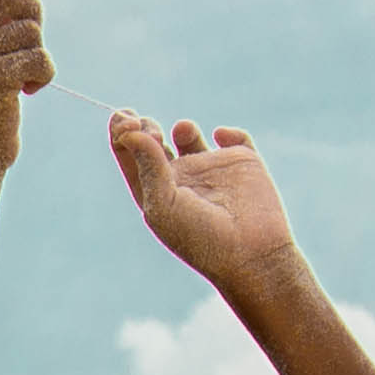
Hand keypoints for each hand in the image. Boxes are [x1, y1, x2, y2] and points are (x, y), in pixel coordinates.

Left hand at [109, 113, 301, 288]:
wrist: (251, 254)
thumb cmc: (201, 238)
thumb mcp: (164, 205)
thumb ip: (148, 166)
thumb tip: (130, 132)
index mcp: (154, 191)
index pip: (130, 156)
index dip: (122, 132)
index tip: (125, 120)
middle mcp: (180, 179)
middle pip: (153, 141)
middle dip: (146, 126)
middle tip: (149, 127)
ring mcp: (211, 170)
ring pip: (189, 135)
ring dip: (183, 127)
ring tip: (183, 130)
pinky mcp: (243, 164)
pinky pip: (234, 138)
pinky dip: (228, 132)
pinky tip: (221, 138)